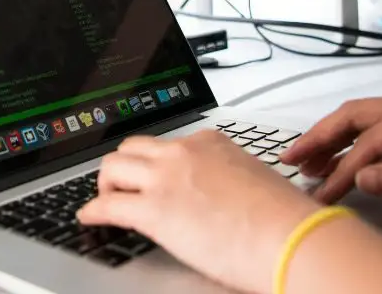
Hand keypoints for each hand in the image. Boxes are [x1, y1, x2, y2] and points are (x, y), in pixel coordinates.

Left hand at [78, 130, 319, 293]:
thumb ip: (231, 181)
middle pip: (133, 148)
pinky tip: (89, 218)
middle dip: (123, 167)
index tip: (152, 174)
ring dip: (105, 185)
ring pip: (113, 167)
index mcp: (210, 144)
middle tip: (121, 186)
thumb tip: (226, 198)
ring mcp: (166, 179)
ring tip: (105, 200)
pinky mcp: (154, 211)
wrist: (292, 238)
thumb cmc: (286, 220)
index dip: (156, 163)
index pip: (169, 144)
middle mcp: (184, 153)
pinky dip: (93, 211)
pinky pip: (108, 206)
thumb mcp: (255, 182)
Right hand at [282, 92, 381, 214]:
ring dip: (330, 142)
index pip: (374, 140)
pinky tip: (334, 166)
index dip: (344, 167)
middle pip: (356, 116)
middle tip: (290, 159)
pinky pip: (376, 139)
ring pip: (361, 123)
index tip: (323, 193)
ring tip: (302, 163)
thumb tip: (363, 179)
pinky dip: (350, 151)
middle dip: (320, 137)